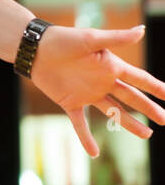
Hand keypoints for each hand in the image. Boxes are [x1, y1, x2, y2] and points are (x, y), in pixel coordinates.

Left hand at [29, 24, 164, 156]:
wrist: (34, 49)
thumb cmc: (62, 39)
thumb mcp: (90, 39)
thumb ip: (116, 38)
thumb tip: (142, 31)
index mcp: (110, 66)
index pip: (139, 79)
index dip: (156, 88)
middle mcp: (102, 82)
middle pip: (131, 98)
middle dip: (149, 108)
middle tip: (164, 119)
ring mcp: (87, 93)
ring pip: (113, 111)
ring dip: (129, 123)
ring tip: (146, 135)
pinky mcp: (69, 102)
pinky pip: (80, 123)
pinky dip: (86, 138)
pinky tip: (94, 153)